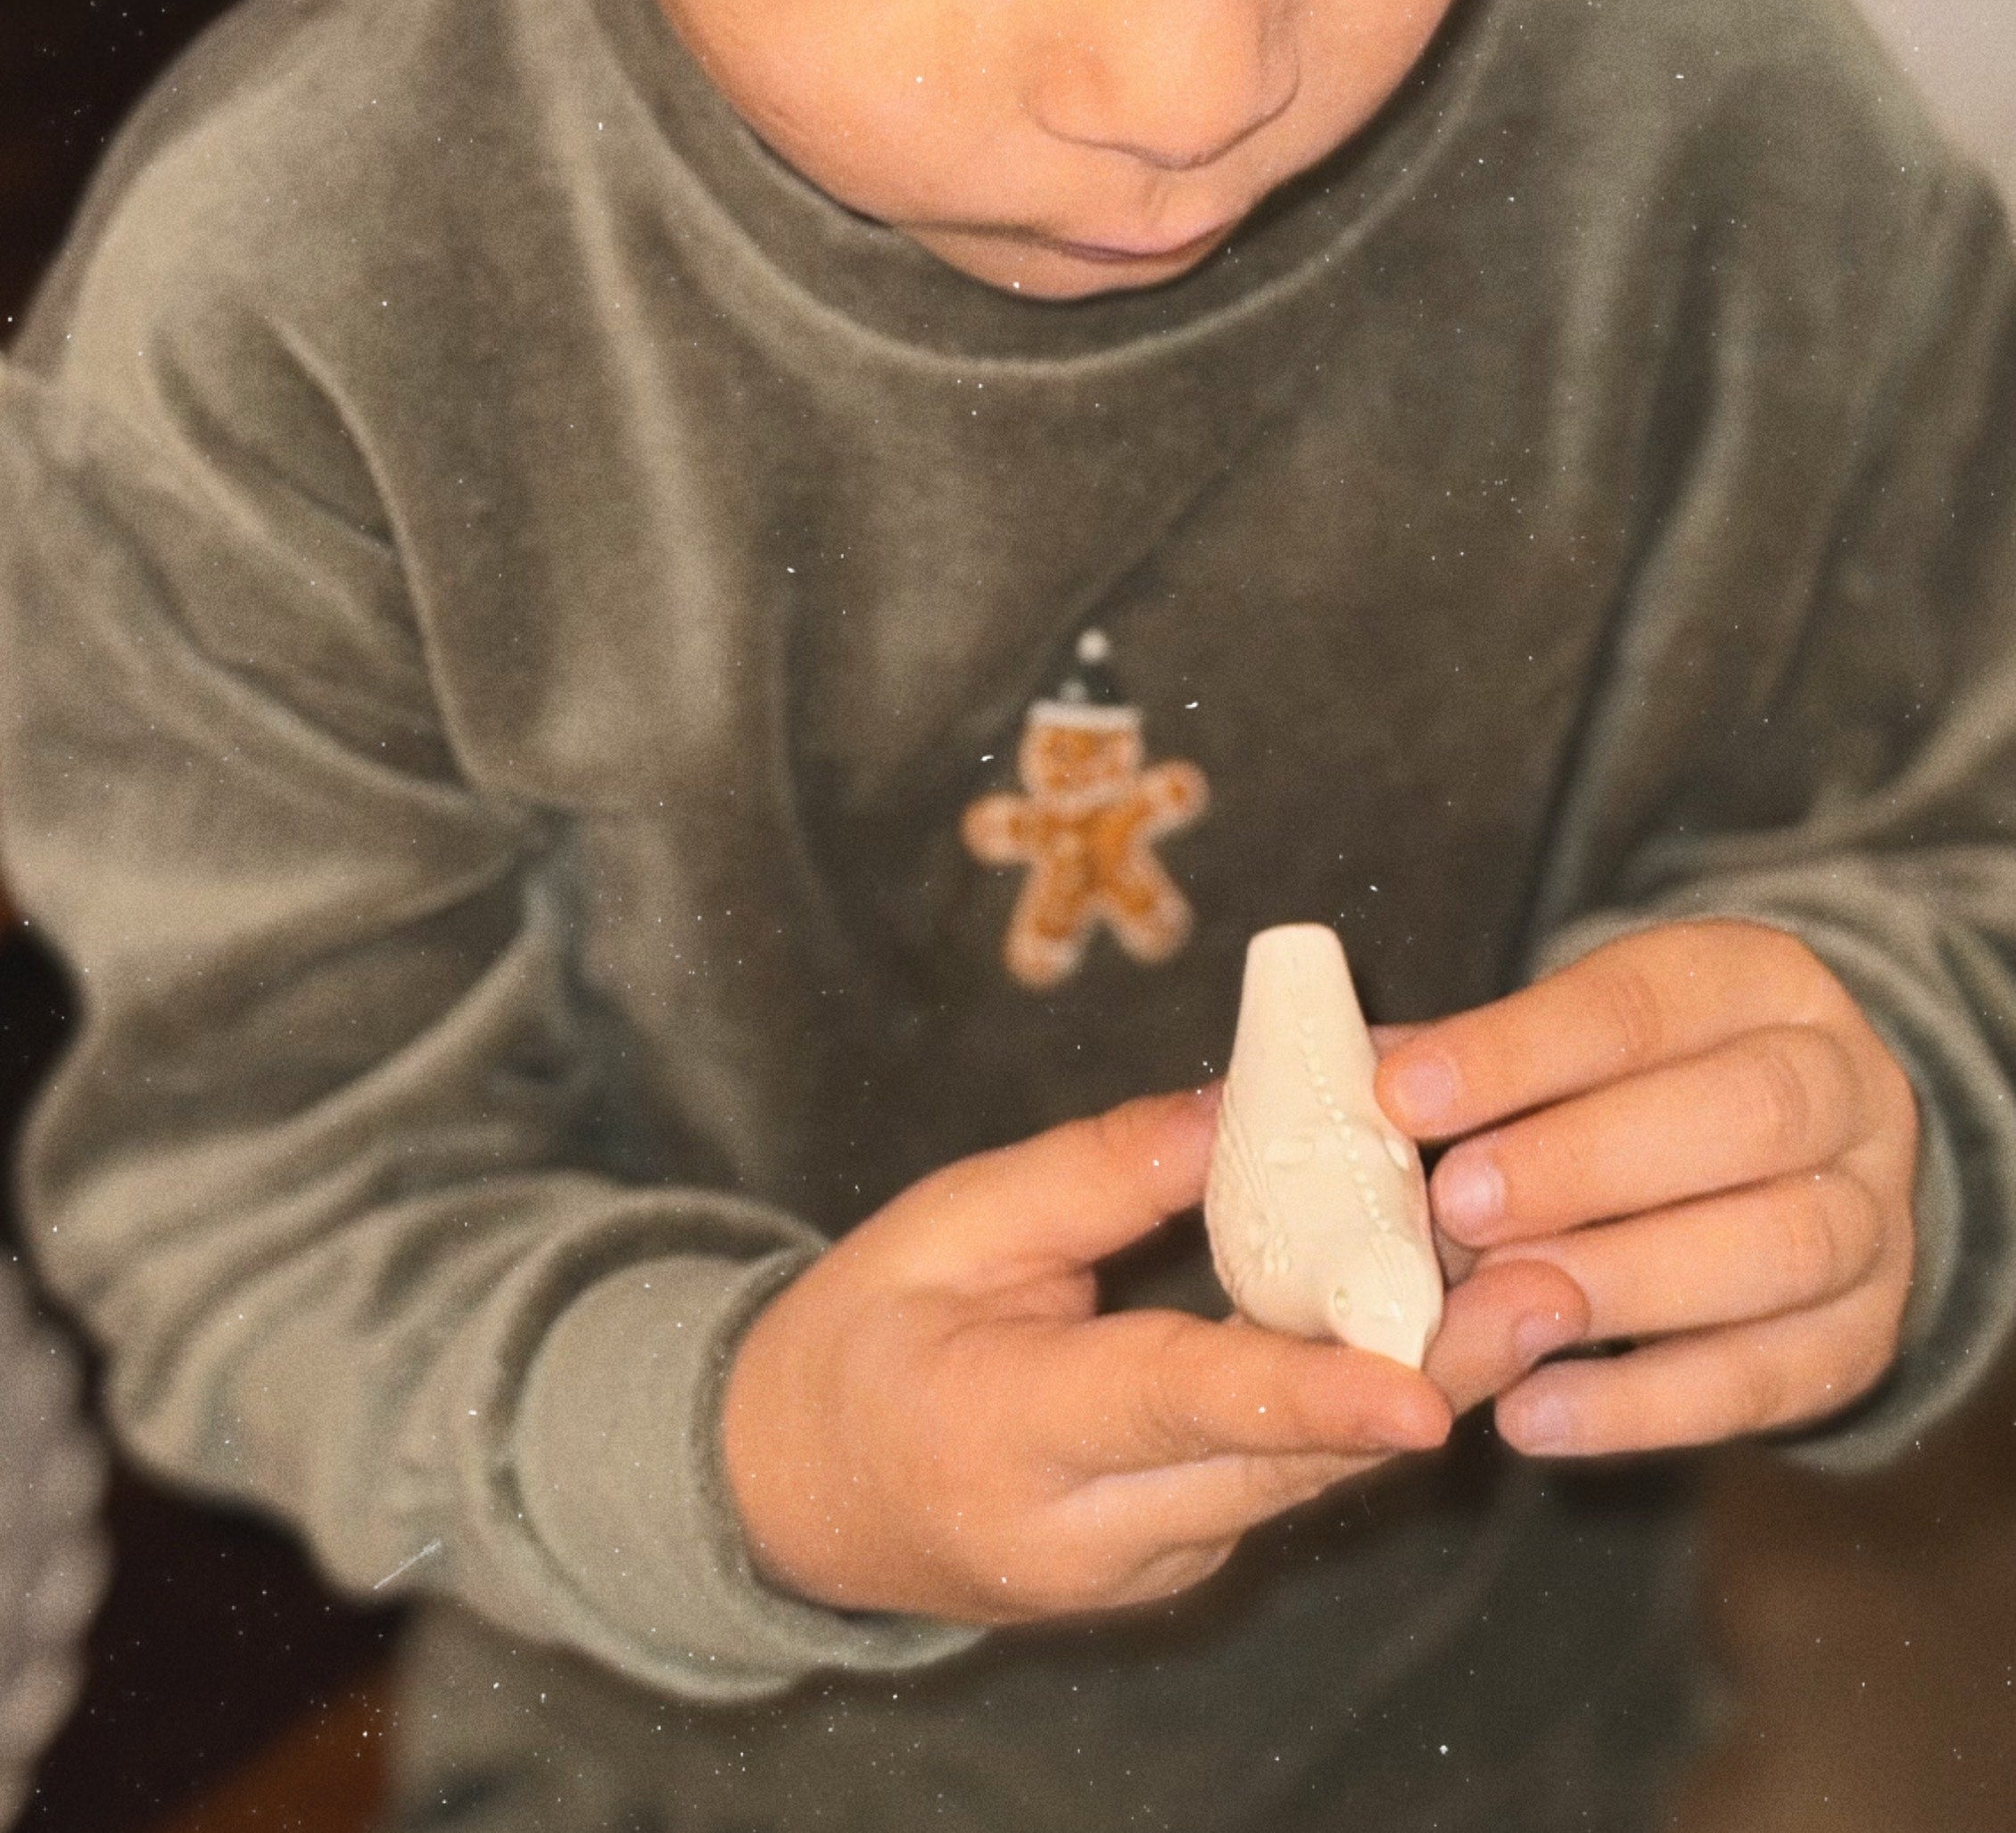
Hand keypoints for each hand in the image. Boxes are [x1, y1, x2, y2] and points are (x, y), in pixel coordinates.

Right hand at [720, 1087, 1585, 1624]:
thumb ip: (1097, 1174)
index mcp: (1011, 1430)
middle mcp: (1091, 1529)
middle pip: (1285, 1463)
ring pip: (1305, 1479)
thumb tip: (1239, 1110)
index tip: (1424, 1396)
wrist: (799, 1495)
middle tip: (1548, 1287)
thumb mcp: (950, 1221)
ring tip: (1534, 1282)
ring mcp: (1145, 1565)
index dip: (1308, 1399)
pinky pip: (1283, 1480)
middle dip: (1431, 1377)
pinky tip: (1435, 1315)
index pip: (1180, 1409)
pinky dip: (1357, 1401)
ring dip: (1420, 1381)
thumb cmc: (863, 1336)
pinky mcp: (1182, 1559)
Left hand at [1376, 920, 1919, 1454]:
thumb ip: (1474, 1060)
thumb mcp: (1576, 1033)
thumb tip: (1334, 1079)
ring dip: (1622, 1283)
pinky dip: (1644, 1406)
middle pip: (1744, 1114)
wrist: (1792, 1155)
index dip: (1521, 1050)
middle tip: (1456, 1209)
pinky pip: (1770, 1380)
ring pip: (1780, 1248)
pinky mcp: (1864, 1338)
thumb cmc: (1640, 1079)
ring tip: (1493, 1312)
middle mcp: (1846, 1087)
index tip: (1404, 1095)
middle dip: (1587, 1163)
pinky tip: (1531, 1410)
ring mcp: (1877, 1217)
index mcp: (1758, 980)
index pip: (1643, 1001)